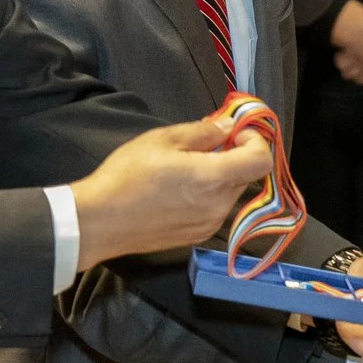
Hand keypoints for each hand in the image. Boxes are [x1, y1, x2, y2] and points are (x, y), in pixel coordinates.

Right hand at [71, 118, 272, 268]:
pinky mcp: (197, 236)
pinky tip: (178, 189)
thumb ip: (203, 132)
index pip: (261, 159)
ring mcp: (209, 225)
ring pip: (230, 192)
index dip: (254, 140)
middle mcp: (219, 206)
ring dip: (219, 175)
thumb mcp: (163, 140)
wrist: (101, 222)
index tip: (233, 132)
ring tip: (185, 167)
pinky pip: (215, 209)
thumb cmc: (128, 176)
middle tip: (204, 144)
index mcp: (213, 179)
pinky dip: (208, 194)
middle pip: (246, 175)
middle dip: (233, 155)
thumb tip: (228, 127)